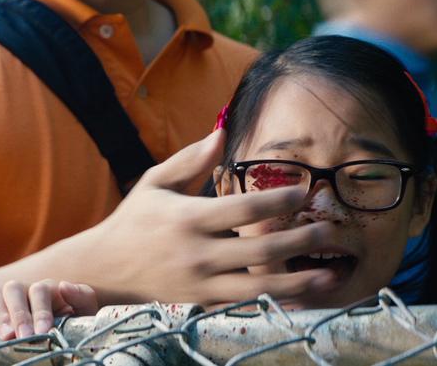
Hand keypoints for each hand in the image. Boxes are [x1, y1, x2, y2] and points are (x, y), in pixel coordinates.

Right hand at [0, 279, 97, 339]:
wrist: (60, 327)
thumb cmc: (72, 320)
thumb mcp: (84, 309)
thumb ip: (81, 296)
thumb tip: (64, 285)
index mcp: (47, 288)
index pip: (40, 291)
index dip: (40, 311)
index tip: (43, 331)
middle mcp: (24, 288)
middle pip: (14, 290)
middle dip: (18, 315)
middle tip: (23, 337)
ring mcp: (5, 296)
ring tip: (5, 335)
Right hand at [56, 129, 336, 305]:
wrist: (105, 268)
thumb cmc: (133, 220)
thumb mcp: (154, 182)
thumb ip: (190, 160)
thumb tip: (221, 133)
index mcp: (188, 217)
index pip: (243, 208)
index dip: (279, 201)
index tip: (304, 191)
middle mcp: (197, 252)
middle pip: (260, 249)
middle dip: (299, 240)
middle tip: (326, 229)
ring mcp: (201, 281)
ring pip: (259, 286)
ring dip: (298, 281)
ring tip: (330, 272)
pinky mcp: (202, 300)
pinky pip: (246, 303)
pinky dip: (277, 300)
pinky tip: (302, 294)